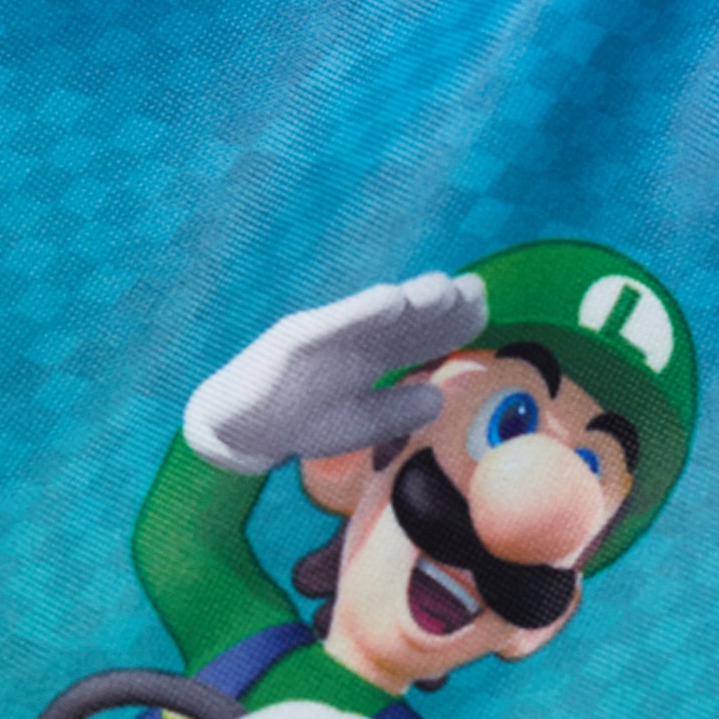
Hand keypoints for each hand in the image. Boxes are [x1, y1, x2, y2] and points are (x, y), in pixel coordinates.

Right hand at [183, 271, 489, 475]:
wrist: (235, 430)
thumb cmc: (297, 420)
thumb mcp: (357, 423)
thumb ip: (396, 410)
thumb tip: (439, 397)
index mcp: (370, 355)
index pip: (419, 335)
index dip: (452, 323)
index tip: (484, 308)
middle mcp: (351, 338)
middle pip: (403, 318)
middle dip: (439, 305)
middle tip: (476, 288)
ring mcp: (323, 335)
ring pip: (373, 313)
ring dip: (408, 300)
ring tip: (442, 288)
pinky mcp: (292, 340)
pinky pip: (332, 324)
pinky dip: (359, 311)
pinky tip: (389, 300)